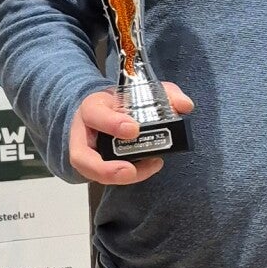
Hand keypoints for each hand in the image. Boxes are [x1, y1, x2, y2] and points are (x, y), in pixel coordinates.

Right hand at [67, 83, 194, 186]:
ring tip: (146, 170)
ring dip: (116, 177)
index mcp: (92, 107)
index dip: (112, 124)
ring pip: (90, 173)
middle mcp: (83, 132)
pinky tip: (149, 168)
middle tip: (129, 170)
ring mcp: (87, 153)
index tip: (134, 129)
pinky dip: (127, 176)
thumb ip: (166, 94)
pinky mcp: (95, 166)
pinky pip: (105, 177)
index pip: (94, 114)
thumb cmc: (122, 100)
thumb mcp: (141, 90)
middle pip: (80, 156)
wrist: (105, 109)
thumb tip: (185, 105)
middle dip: (105, 168)